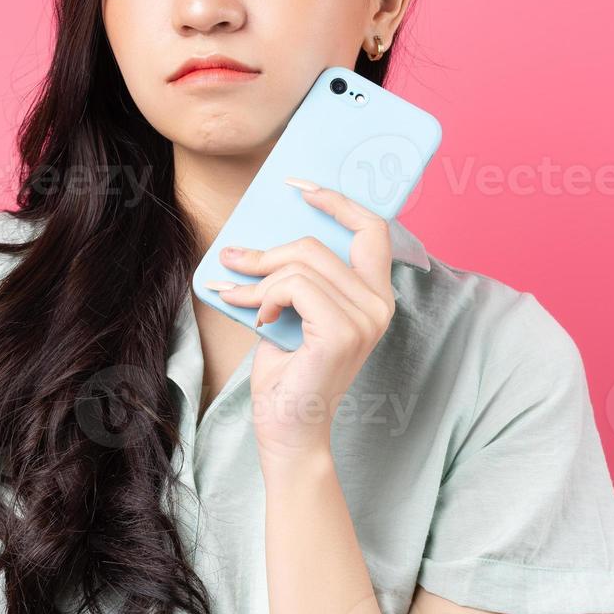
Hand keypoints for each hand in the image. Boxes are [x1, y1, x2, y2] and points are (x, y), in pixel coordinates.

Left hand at [206, 178, 397, 467]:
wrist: (288, 428)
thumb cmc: (289, 372)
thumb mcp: (291, 310)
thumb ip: (292, 275)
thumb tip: (256, 236)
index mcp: (374, 295)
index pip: (372, 228)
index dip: (337, 201)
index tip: (300, 185)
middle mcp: (379, 305)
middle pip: (317, 244)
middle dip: (268, 251)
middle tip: (234, 260)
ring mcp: (365, 319)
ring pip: (300, 264)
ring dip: (258, 280)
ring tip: (237, 297)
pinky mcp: (342, 332)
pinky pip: (293, 286)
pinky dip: (265, 298)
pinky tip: (260, 322)